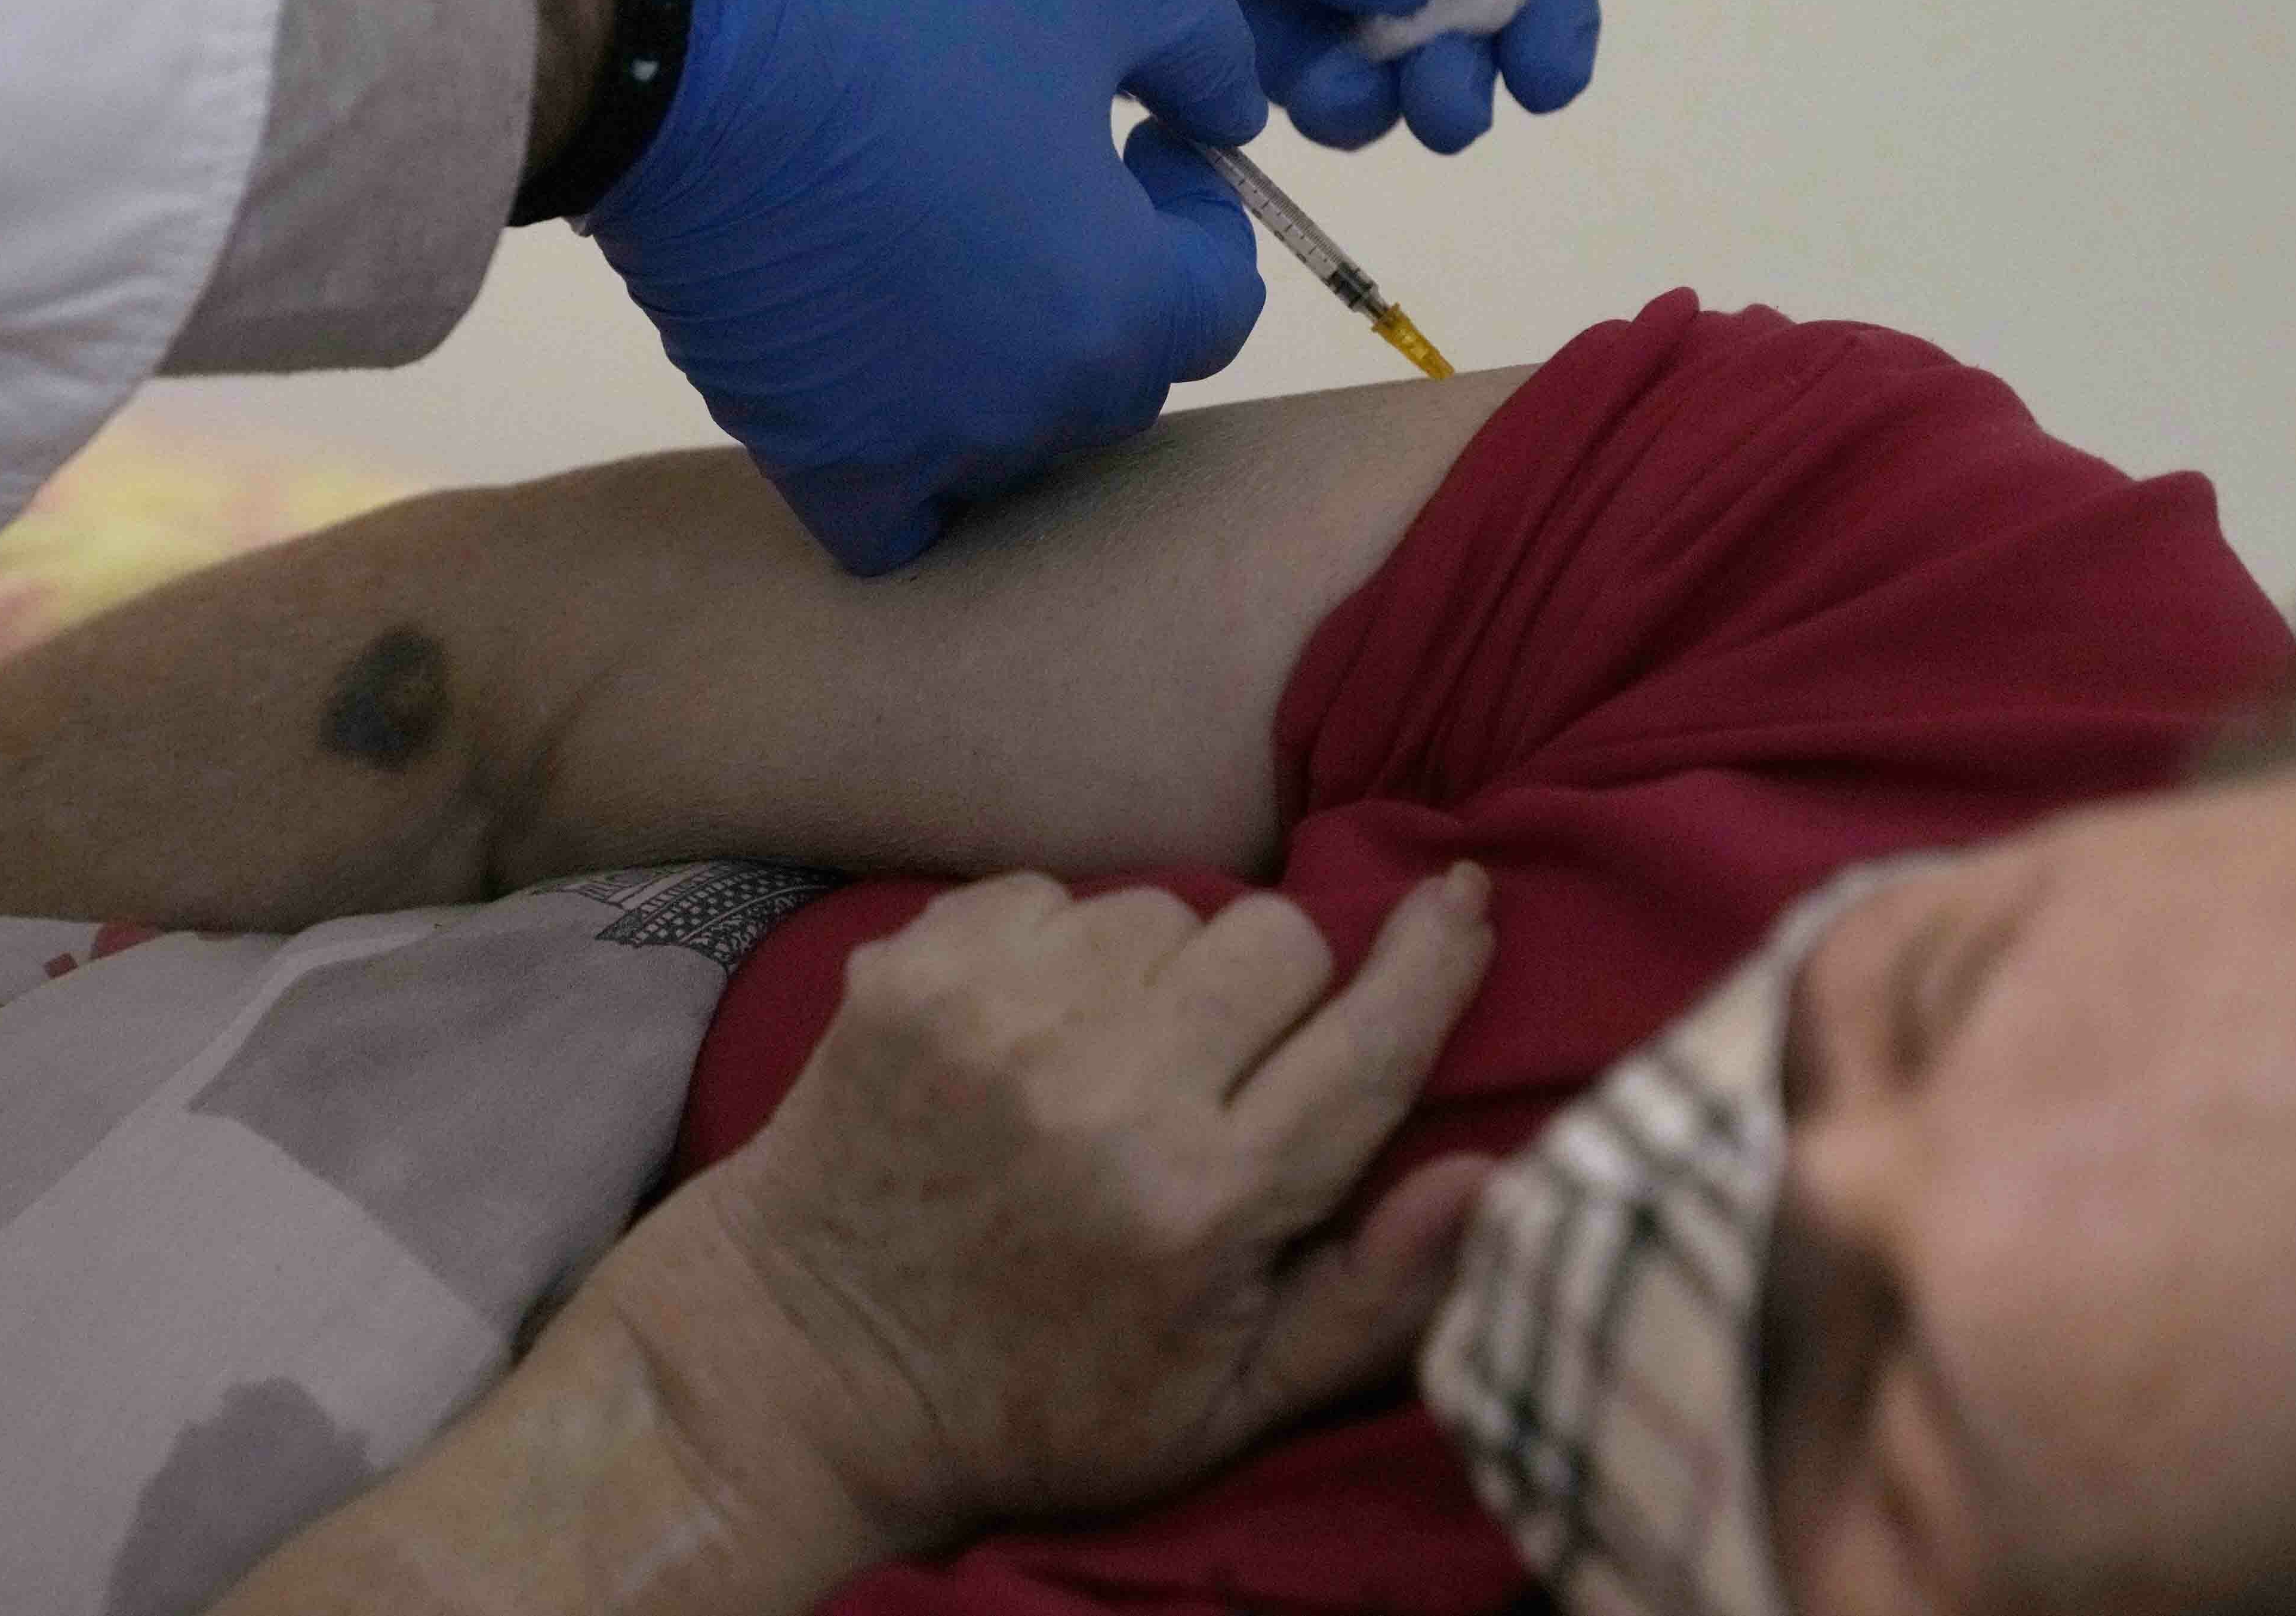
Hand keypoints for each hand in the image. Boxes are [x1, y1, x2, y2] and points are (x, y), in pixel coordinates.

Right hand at [591, 0, 1267, 574]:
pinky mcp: (816, 462)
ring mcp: (921, 448)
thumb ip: (1207, 49)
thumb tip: (1235, 124)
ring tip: (961, 256)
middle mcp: (1032, 406)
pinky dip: (918, 470)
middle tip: (1046, 189)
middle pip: (1122, 378)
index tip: (1137, 146)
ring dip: (1018, 368)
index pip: (1221, 303)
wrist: (665, 43)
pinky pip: (902, 519)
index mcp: (1119, 304)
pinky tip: (894, 373)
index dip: (1195, 217)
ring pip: (1019, 443)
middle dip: (1112, 288)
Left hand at [657, 867, 1499, 1550]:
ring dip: (1160, 968)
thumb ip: (1374, 1299)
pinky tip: (1025, 1035)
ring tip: (1110, 1058)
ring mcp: (999, 1024)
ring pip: (1164, 906)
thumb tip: (1490, 1173)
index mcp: (1202, 1206)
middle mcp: (1106, 1097)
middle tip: (1223, 1067)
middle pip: (1277, 939)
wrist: (805, 1364)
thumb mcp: (1227, 1404)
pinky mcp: (912, 975)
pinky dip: (1053, 947)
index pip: (1367, 1041)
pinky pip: (1050, 891)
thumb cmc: (1042, 1398)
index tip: (1466, 895)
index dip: (1433, 959)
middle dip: (1277, 991)